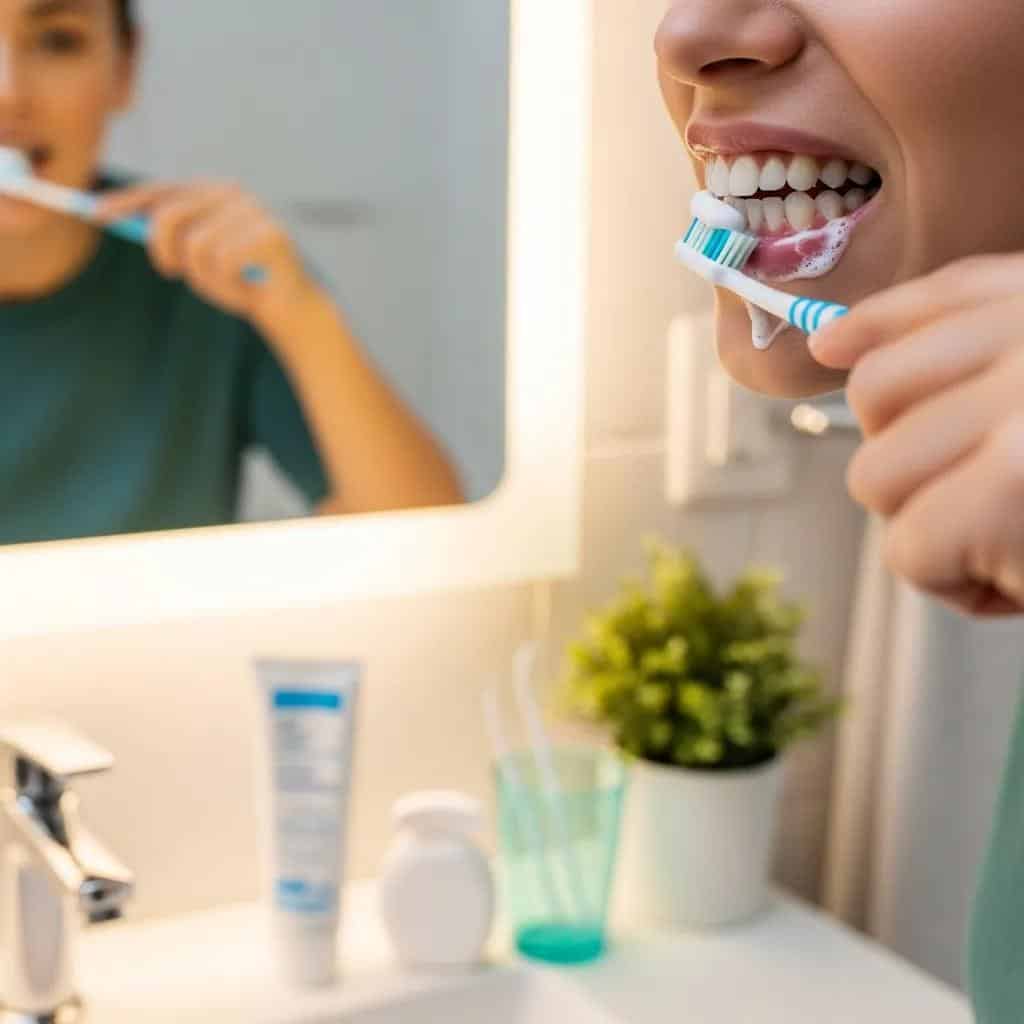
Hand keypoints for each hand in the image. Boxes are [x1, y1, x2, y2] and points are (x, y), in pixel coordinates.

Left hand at [96, 180, 323, 334]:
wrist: (290, 309)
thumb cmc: (241, 283)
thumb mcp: (199, 258)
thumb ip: (171, 237)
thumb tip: (121, 218)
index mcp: (215, 193)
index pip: (163, 191)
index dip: (127, 202)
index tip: (96, 214)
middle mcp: (234, 194)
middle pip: (171, 215)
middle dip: (162, 249)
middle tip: (170, 272)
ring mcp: (254, 212)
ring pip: (196, 246)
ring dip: (203, 277)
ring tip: (225, 286)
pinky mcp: (270, 236)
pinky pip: (222, 262)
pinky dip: (226, 285)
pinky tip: (245, 289)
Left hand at [809, 253, 1023, 616]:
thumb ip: (956, 331)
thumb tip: (829, 346)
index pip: (926, 307)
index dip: (882, 351)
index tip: (854, 367)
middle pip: (875, 397)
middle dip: (919, 464)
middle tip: (999, 494)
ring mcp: (1022, 411)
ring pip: (878, 477)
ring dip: (935, 525)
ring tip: (1020, 536)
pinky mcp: (1012, 489)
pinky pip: (911, 548)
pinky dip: (958, 583)